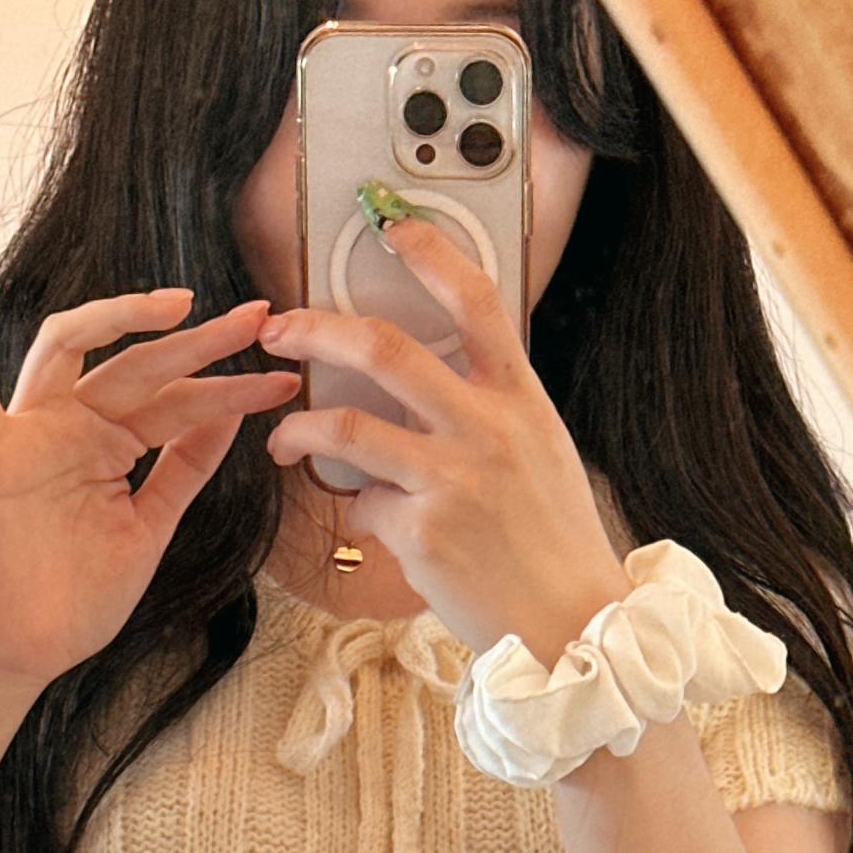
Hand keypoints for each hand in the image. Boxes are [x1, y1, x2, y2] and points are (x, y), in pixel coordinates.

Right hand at [0, 262, 300, 695]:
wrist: (19, 656)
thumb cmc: (74, 600)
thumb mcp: (149, 527)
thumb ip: (183, 469)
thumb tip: (230, 415)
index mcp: (112, 444)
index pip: (179, 403)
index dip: (234, 390)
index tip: (287, 381)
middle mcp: (72, 426)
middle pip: (140, 365)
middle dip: (202, 343)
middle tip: (259, 317)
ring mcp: (31, 434)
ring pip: (71, 349)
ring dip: (120, 316)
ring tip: (179, 302)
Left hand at [257, 216, 629, 662]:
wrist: (573, 626)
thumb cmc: (553, 544)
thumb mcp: (541, 455)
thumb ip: (490, 412)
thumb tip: (428, 389)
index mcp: (520, 399)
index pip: (477, 300)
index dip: (430, 252)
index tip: (391, 226)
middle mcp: (487, 428)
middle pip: (384, 347)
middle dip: (314, 327)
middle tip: (278, 330)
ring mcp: (452, 479)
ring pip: (346, 425)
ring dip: (298, 427)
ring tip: (282, 439)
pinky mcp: (423, 532)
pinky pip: (365, 505)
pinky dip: (362, 512)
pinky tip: (378, 527)